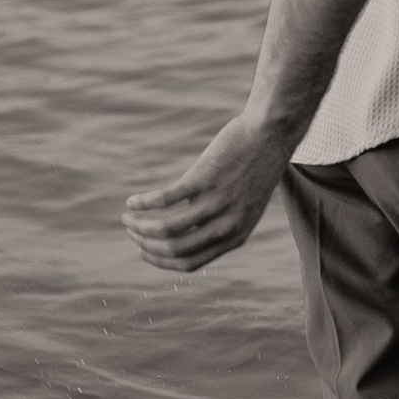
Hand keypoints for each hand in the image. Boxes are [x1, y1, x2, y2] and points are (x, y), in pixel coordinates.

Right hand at [124, 114, 293, 272]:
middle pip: (173, 249)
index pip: (189, 263)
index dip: (161, 261)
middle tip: (131, 230)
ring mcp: (215, 203)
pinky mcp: (204, 179)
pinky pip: (164, 199)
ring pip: (165, 228)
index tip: (143, 252)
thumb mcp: (244, 205)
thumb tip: (185, 233)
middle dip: (145, 243)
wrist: (271, 134)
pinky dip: (143, 203)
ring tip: (127, 216)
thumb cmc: (255, 168)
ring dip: (139, 225)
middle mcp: (226, 225)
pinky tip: (132, 201)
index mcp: (236, 236)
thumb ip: (220, 223)